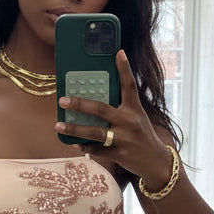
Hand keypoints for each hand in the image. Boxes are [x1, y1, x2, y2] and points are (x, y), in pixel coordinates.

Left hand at [55, 50, 173, 191]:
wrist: (155, 162)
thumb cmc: (141, 135)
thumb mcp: (136, 118)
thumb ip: (120, 108)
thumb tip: (93, 98)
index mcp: (135, 109)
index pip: (129, 85)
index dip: (124, 68)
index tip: (118, 52)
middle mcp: (130, 122)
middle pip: (101, 109)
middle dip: (80, 104)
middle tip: (62, 100)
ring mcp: (124, 139)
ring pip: (95, 132)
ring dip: (74, 129)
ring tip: (58, 125)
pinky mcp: (120, 155)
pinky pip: (97, 150)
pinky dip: (85, 147)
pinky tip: (75, 144)